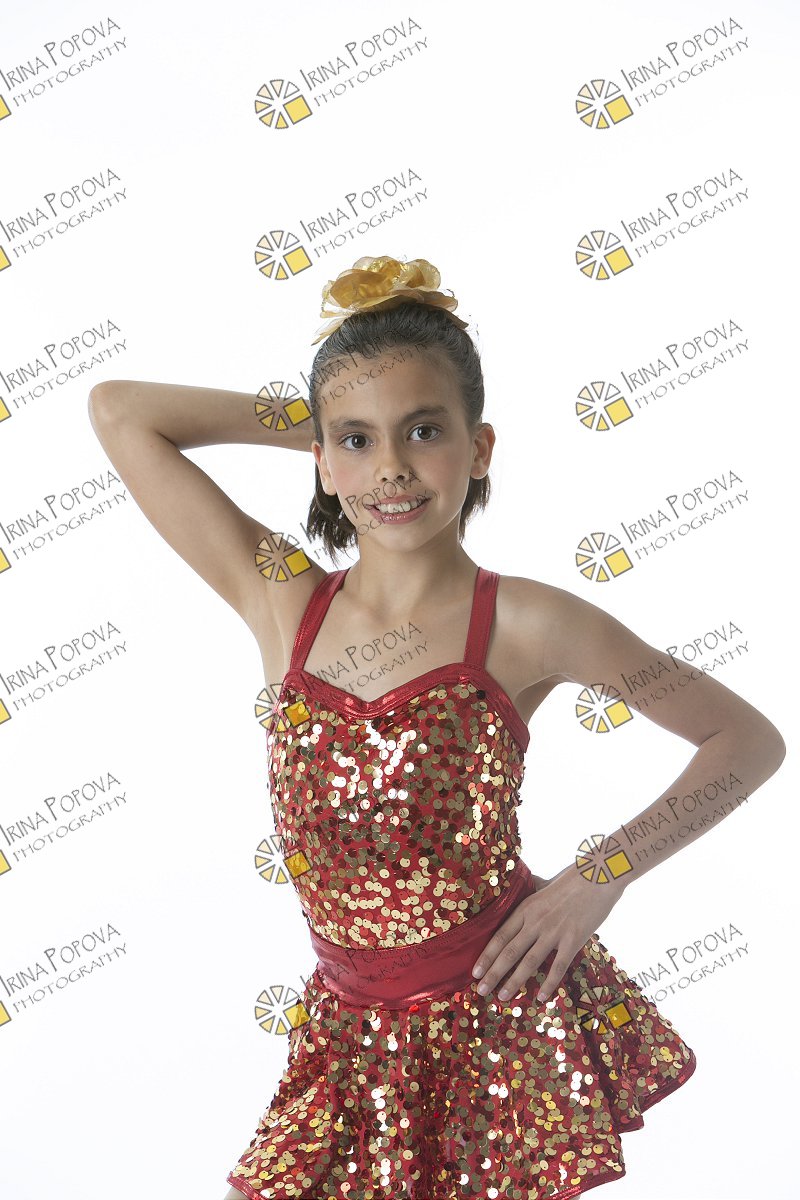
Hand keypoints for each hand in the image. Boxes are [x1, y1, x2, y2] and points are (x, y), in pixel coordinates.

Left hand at [471, 865, 628, 1003]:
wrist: (598, 877)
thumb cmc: (571, 880)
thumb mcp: (543, 885)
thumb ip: (529, 894)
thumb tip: (515, 886)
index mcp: (526, 909)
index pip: (500, 936)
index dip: (487, 956)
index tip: (475, 972)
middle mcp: (536, 922)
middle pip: (509, 951)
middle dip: (493, 973)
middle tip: (481, 991)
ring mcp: (554, 932)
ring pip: (529, 962)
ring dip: (514, 981)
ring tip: (503, 997)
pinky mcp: (573, 940)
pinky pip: (558, 966)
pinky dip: (549, 983)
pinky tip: (541, 997)